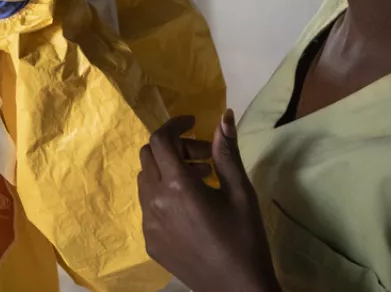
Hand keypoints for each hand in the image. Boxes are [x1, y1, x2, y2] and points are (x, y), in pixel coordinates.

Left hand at [138, 112, 279, 291]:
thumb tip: (224, 116)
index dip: (173, 125)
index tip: (193, 122)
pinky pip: (147, 205)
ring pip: (145, 180)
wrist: (238, 289)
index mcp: (177, 186)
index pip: (159, 140)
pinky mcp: (149, 241)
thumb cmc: (245, 238)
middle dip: (174, 148)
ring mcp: (148, 224)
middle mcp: (154, 202)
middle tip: (203, 159)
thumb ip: (227, 152)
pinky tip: (191, 208)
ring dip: (167, 170)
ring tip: (201, 181)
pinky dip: (163, 194)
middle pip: (148, 156)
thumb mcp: (241, 192)